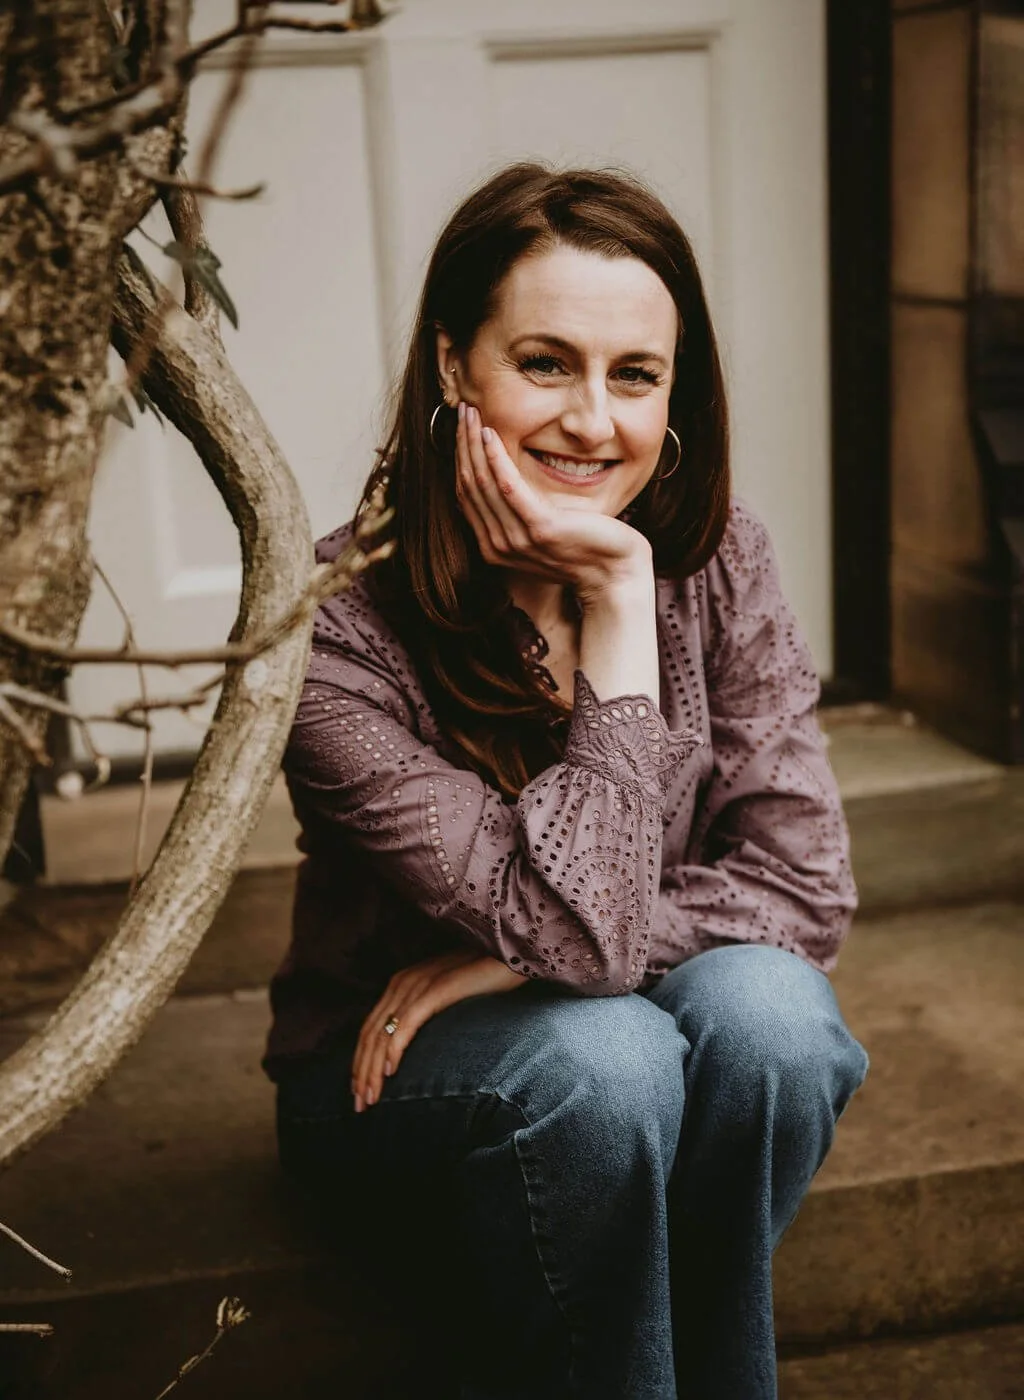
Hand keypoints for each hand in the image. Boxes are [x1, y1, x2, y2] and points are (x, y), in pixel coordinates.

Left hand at [351, 948, 526, 1111]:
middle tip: (359, 1106)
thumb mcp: (444, 998)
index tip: (358, 1092)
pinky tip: (390, 1071)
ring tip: (370, 1098)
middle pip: (369, 1034)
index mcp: (401, 985)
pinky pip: (407, 1024)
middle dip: (361, 1073)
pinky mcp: (436, 989)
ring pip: (383, 1033)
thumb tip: (412, 1046)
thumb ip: (425, 1013)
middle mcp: (402, 983)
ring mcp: (417, 984)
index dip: (360, 1062)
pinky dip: (394, 1049)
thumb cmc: (481, 980)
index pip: (369, 1029)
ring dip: (372, 1070)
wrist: (509, 957)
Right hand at [455, 402, 651, 602]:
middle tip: (461, 409)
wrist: (614, 574)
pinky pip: (508, 486)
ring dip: (473, 443)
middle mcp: (498, 546)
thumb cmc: (584, 548)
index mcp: (494, 548)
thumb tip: (503, 484)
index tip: (462, 428)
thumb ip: (518, 515)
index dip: (460, 458)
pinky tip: (489, 433)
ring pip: (482, 482)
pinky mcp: (539, 528)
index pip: (466, 495)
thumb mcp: (542, 531)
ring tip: (471, 412)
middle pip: (469, 485)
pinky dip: (495, 457)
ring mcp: (517, 540)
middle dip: (462, 444)